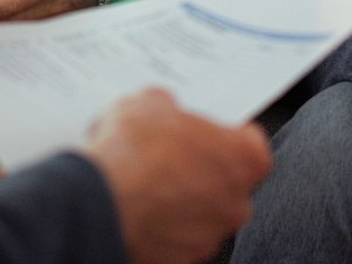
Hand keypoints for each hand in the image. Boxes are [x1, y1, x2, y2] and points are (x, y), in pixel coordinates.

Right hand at [83, 88, 271, 263]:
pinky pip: (177, 238)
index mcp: (244, 159)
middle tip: (167, 156)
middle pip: (226, 182)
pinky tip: (136, 208)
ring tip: (144, 183)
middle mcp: (237, 203)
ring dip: (180, 200)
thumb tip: (161, 109)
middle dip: (200, 170)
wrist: (101, 204)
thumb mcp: (149, 103)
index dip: (223, 135)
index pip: (250, 144)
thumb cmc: (134, 154)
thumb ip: (167, 106)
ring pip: (201, 212)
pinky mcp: (182, 260)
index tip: (202, 132)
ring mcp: (210, 237)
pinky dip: (162, 226)